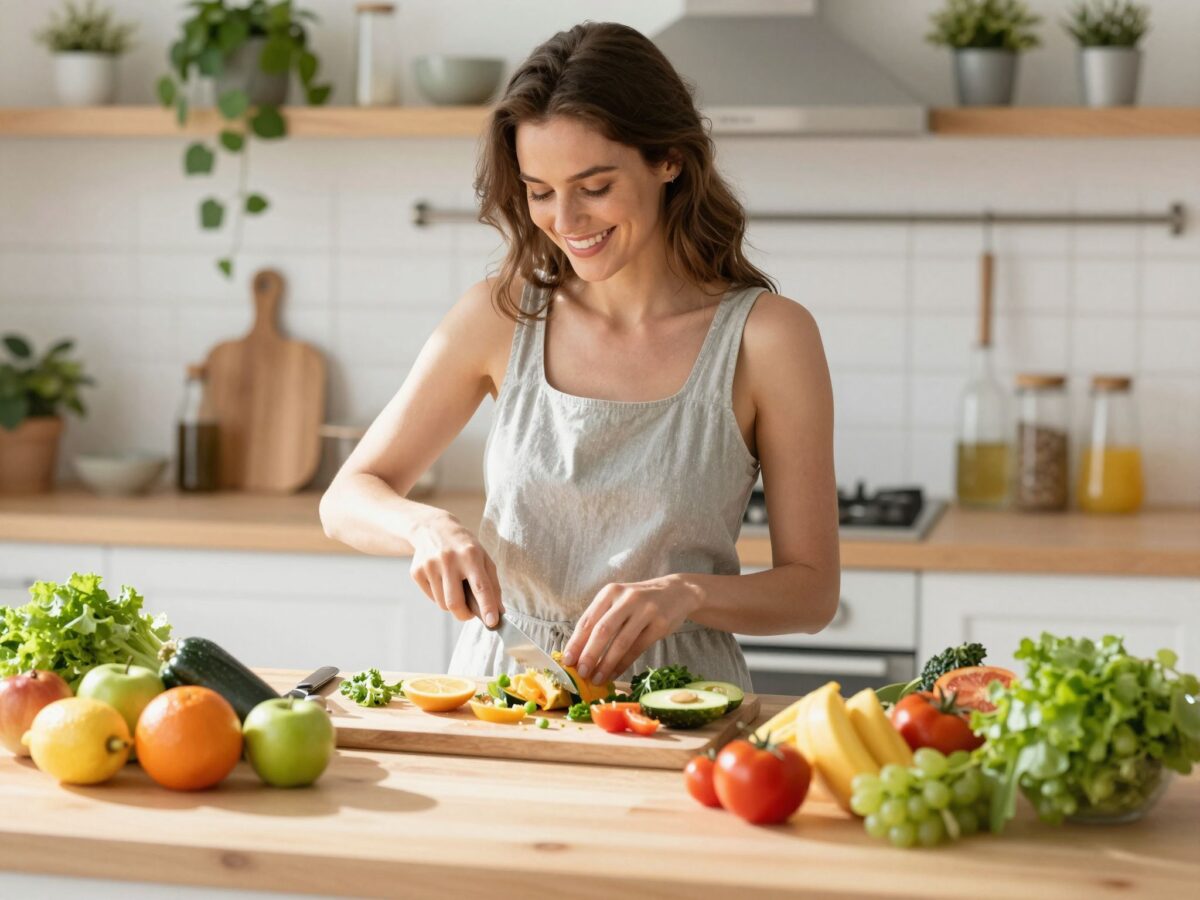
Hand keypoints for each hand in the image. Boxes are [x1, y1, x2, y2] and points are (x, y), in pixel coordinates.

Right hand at [408, 511, 502, 625]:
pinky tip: (442, 580)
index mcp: (470, 555)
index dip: (487, 606)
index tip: (492, 622)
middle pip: (455, 603)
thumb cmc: (464, 547)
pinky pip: (432, 598)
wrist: (432, 528)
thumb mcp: (483, 558)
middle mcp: (448, 559)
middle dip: (465, 615)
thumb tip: (498, 612)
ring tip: (455, 587)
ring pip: (443, 604)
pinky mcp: (416, 572)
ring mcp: (430, 565)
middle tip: (470, 614)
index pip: (480, 586)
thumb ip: (492, 584)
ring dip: (452, 604)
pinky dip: (440, 596)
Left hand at [561, 574, 700, 685]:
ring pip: (621, 642)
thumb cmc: (640, 601)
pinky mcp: (659, 624)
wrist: (677, 592)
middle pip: (603, 630)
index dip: (576, 642)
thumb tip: (578, 652)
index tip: (567, 661)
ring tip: (597, 679)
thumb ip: (600, 620)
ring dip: (606, 664)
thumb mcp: (619, 601)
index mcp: (610, 592)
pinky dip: (624, 664)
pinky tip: (614, 674)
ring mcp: (645, 610)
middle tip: (580, 673)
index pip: (588, 620)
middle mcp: (626, 598)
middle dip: (589, 655)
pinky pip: (637, 648)